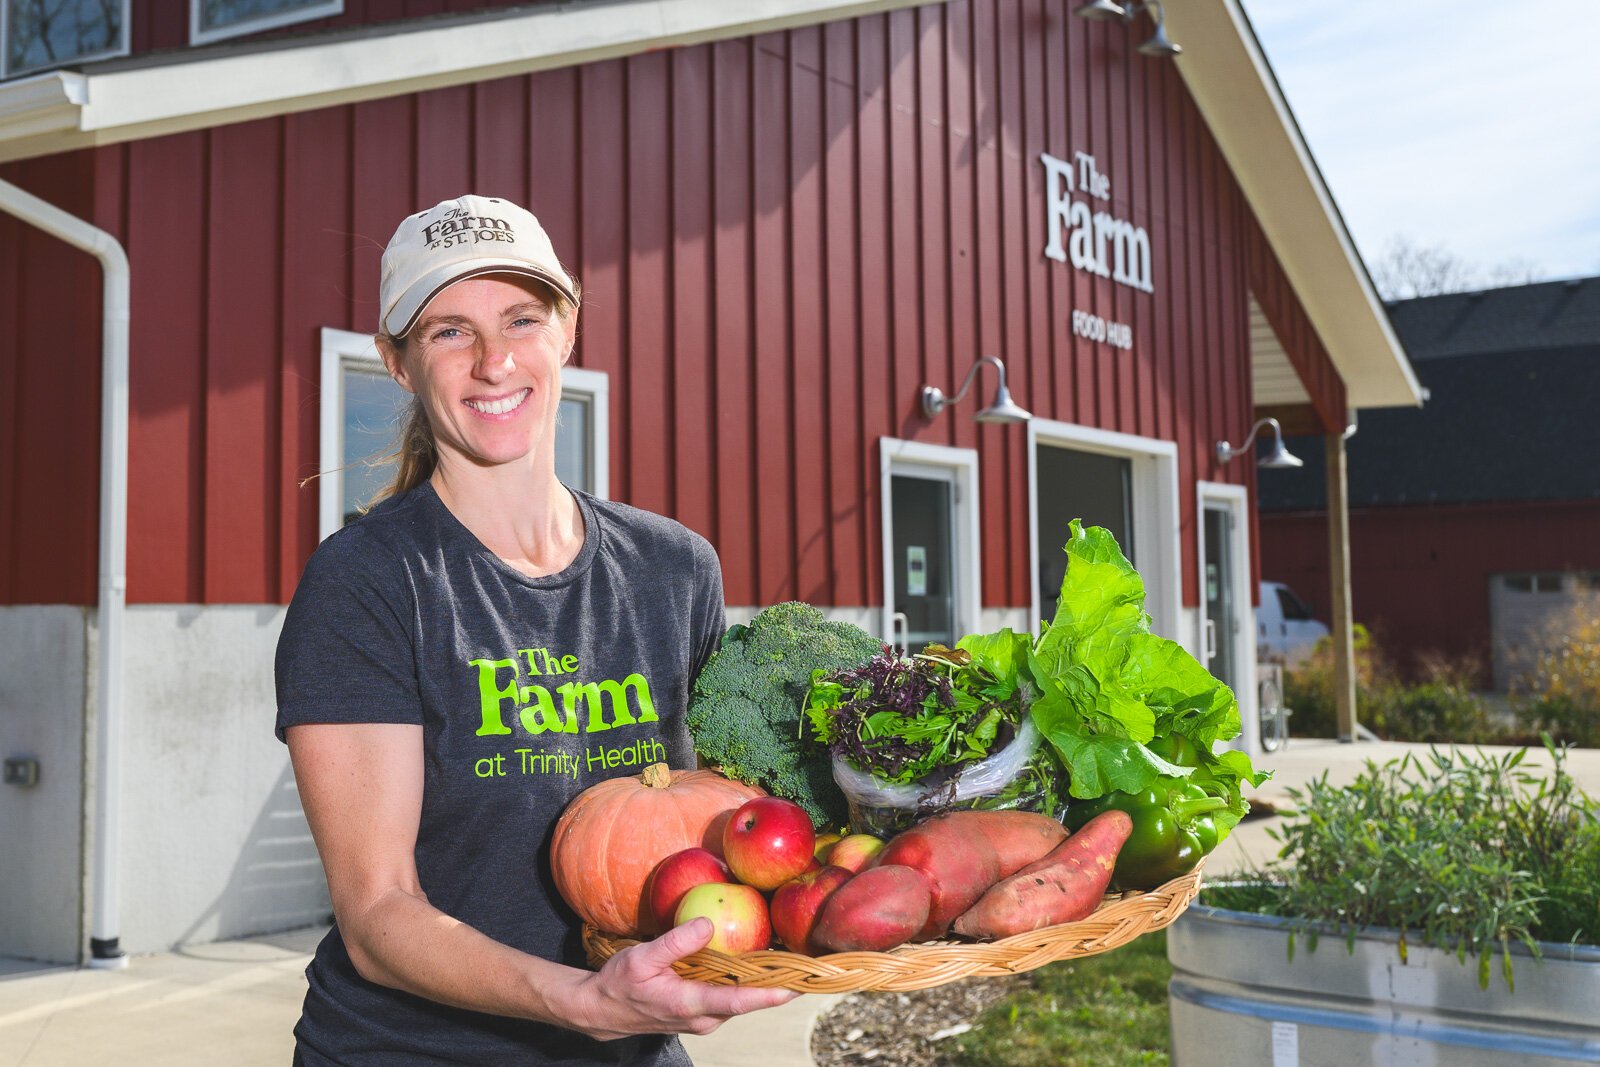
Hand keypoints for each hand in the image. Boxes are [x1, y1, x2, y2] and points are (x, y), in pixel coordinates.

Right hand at [573, 918, 798, 1039]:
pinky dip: (745, 982)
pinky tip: (756, 963)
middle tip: (807, 964)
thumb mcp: (642, 958)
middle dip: (778, 985)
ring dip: (763, 983)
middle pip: (749, 1001)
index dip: (771, 994)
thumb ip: (676, 942)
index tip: (798, 985)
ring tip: (791, 959)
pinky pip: (731, 997)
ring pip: (741, 999)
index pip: (739, 1001)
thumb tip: (708, 923)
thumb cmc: (620, 983)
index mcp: (690, 1004)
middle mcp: (703, 1017)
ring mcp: (704, 1018)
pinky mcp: (702, 1013)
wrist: (603, 1011)